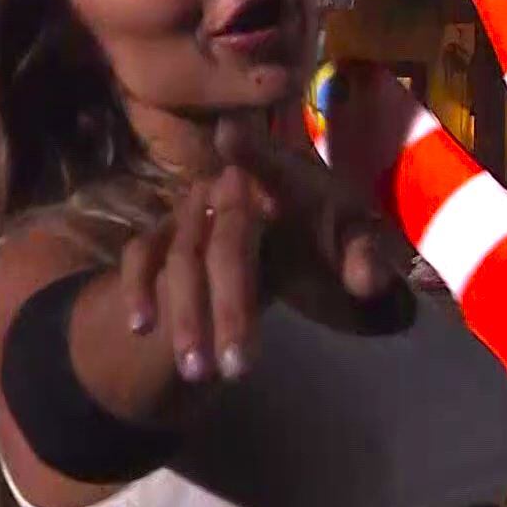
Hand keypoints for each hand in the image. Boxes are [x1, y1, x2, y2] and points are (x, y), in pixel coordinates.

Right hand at [119, 113, 391, 382]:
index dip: (249, 151)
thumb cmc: (327, 230)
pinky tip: (141, 328)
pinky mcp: (165, 234)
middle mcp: (228, 191)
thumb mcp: (356, 241)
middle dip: (228, 306)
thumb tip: (368, 279)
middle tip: (238, 366)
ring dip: (187, 315)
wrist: (293, 231)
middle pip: (225, 244)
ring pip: (182, 259)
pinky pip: (142, 256)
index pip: (268, 164)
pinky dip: (138, 287)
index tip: (228, 135)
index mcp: (281, 181)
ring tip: (198, 371)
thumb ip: (366, 257)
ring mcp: (192, 211)